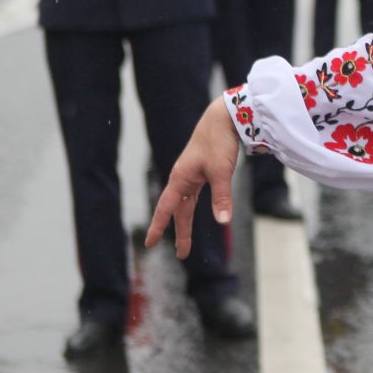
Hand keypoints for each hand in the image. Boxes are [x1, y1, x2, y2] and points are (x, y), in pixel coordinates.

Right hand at [146, 97, 239, 258]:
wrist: (223, 118)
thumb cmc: (219, 142)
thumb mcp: (221, 171)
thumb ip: (221, 197)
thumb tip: (223, 222)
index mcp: (181, 178)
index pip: (166, 209)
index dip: (158, 227)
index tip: (149, 243)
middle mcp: (182, 178)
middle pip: (178, 211)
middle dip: (179, 232)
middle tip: (181, 254)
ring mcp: (191, 175)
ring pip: (186, 205)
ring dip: (186, 223)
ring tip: (185, 243)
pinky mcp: (201, 171)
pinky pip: (193, 195)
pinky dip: (192, 207)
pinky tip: (194, 213)